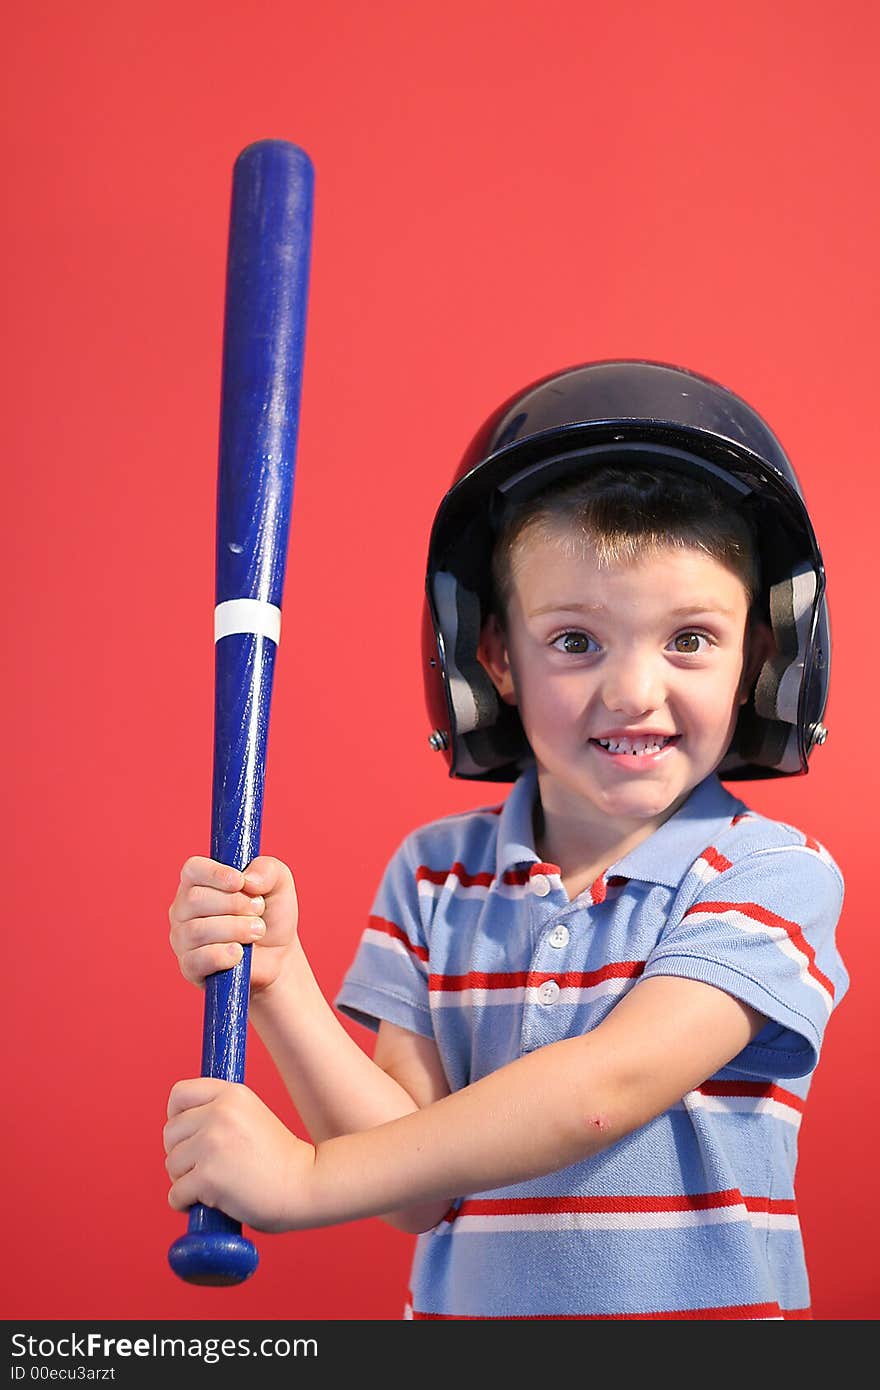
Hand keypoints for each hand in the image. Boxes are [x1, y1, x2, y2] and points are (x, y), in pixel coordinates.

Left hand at [164, 1078, 317, 1232]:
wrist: (306, 1184)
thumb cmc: (279, 1159)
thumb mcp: (252, 1116)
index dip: (176, 1116)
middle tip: (204, 1168)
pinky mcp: (208, 1177)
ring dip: (184, 1181)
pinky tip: (208, 1204)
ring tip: (212, 1186)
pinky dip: (185, 1204)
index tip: (186, 1135)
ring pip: (171, 1164)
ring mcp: (212, 1144)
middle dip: (181, 1154)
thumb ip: (220, 1113)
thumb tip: (178, 1126)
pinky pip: (176, 1194)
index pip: (179, 1094)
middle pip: (170, 1133)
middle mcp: (219, 1113)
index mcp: (232, 1094)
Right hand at [168, 855, 297, 993]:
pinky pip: (198, 959)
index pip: (192, 869)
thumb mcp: (279, 883)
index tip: (240, 882)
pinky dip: (224, 955)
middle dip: (235, 904)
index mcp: (199, 881)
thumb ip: (267, 869)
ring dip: (236, 929)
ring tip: (256, 931)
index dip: (215, 874)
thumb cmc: (272, 915)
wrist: (278, 956)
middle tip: (258, 911)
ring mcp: (183, 939)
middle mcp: (184, 908)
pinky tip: (240, 953)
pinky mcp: (189, 967)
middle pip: (195, 899)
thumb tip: (247, 879)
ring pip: (198, 930)